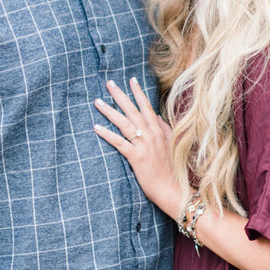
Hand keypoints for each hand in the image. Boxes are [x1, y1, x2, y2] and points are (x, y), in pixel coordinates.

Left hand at [93, 78, 179, 216]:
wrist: (173, 189)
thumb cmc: (171, 169)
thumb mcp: (171, 145)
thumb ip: (164, 129)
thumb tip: (158, 117)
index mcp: (159, 131)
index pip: (147, 106)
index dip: (139, 92)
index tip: (131, 80)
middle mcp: (151, 135)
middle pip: (132, 110)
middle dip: (120, 95)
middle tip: (109, 83)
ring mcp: (144, 145)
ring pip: (124, 123)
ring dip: (109, 111)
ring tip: (97, 101)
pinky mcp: (136, 158)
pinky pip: (119, 142)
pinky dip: (107, 134)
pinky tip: (96, 127)